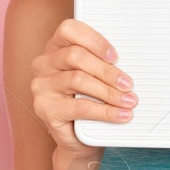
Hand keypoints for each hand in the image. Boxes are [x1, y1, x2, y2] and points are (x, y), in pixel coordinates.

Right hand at [29, 19, 136, 156]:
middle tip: (127, 84)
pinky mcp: (45, 108)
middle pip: (76, 56)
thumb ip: (102, 64)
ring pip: (78, 80)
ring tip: (128, 101)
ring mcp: (41, 86)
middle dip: (107, 70)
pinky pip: (79, 107)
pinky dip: (104, 111)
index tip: (115, 56)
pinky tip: (120, 114)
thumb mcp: (94, 76)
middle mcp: (43, 64)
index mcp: (55, 47)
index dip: (94, 40)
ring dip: (109, 91)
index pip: (69, 30)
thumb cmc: (88, 101)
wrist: (77, 139)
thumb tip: (127, 63)